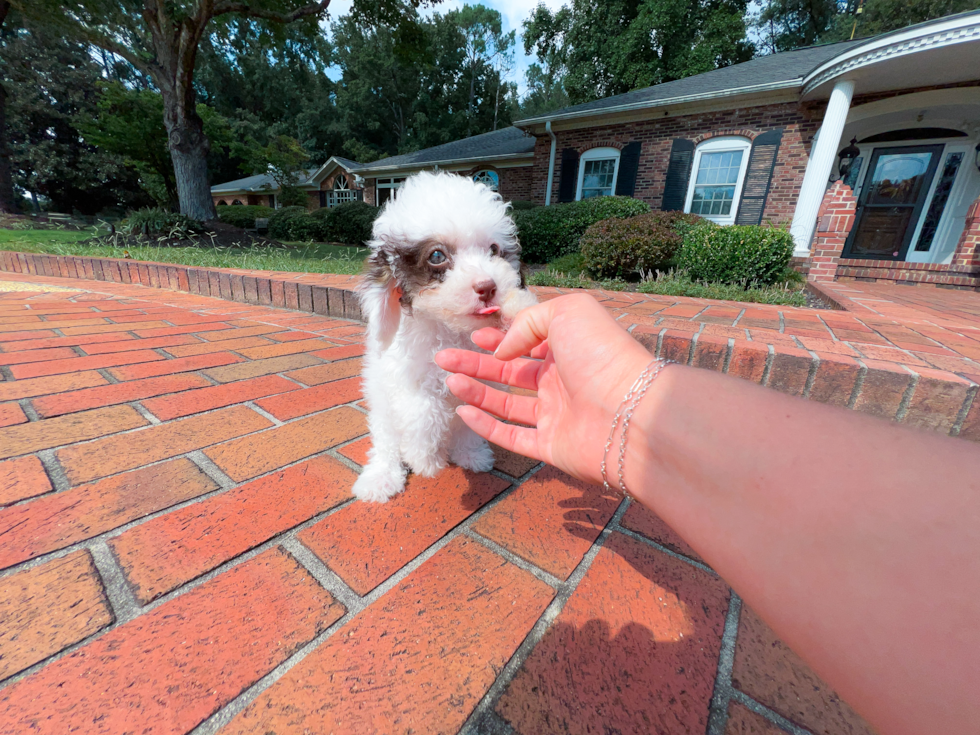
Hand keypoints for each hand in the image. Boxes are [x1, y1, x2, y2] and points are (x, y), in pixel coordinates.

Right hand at [435, 293, 653, 484]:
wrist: (631, 411)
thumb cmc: (603, 355)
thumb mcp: (567, 313)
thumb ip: (528, 322)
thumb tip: (502, 350)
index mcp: (568, 350)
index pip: (526, 343)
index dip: (498, 339)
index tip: (472, 336)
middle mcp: (562, 382)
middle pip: (509, 373)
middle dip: (475, 364)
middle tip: (443, 358)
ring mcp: (556, 415)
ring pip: (506, 404)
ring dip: (476, 391)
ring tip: (448, 380)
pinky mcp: (550, 447)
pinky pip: (512, 437)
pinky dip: (487, 426)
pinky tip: (464, 412)